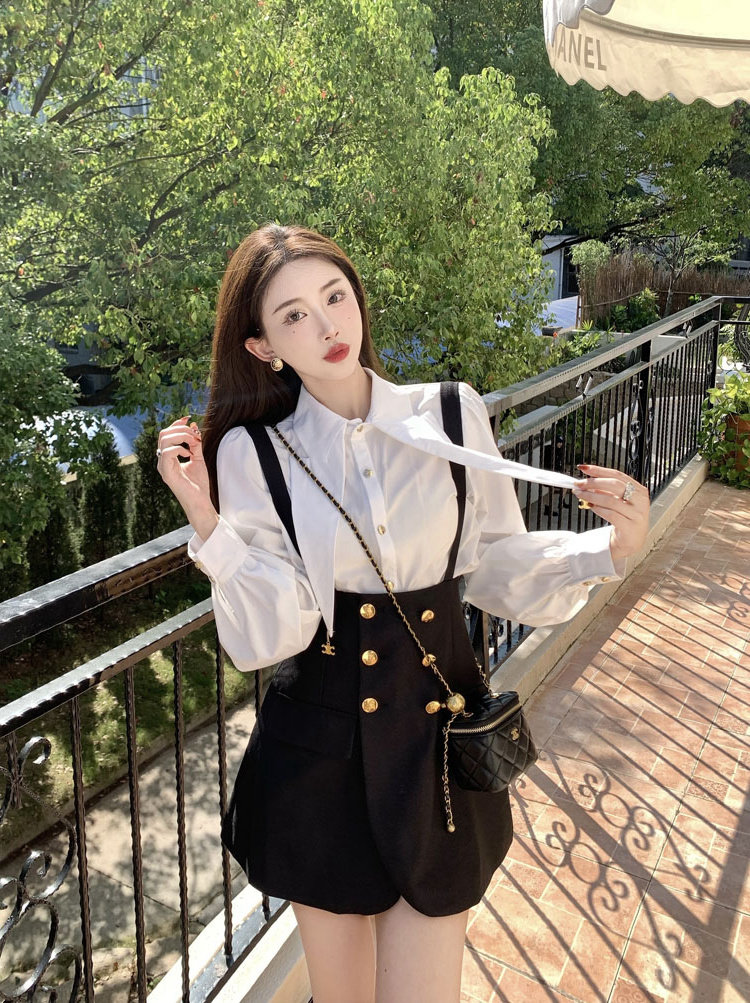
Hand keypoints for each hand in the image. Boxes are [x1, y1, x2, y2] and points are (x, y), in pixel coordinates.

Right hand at [157, 416, 216, 534]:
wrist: (200, 502)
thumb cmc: (198, 484)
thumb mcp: (198, 458)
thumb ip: (195, 444)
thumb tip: (193, 426)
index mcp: (168, 457)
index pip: (166, 434)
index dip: (176, 424)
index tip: (189, 419)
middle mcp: (162, 461)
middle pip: (163, 434)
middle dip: (180, 429)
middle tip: (195, 435)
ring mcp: (163, 467)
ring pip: (164, 440)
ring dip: (182, 437)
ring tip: (194, 443)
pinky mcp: (166, 473)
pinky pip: (167, 453)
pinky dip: (180, 449)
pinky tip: (189, 455)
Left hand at [571, 463, 649, 561]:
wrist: (631, 542)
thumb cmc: (624, 519)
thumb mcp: (618, 502)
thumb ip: (607, 491)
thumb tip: (587, 481)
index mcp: (639, 490)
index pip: (618, 475)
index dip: (599, 470)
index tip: (584, 468)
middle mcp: (641, 501)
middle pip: (614, 485)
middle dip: (593, 483)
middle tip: (579, 484)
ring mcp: (637, 515)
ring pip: (610, 500)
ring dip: (591, 496)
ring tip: (580, 495)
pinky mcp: (630, 527)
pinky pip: (611, 514)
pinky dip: (598, 509)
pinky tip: (590, 507)